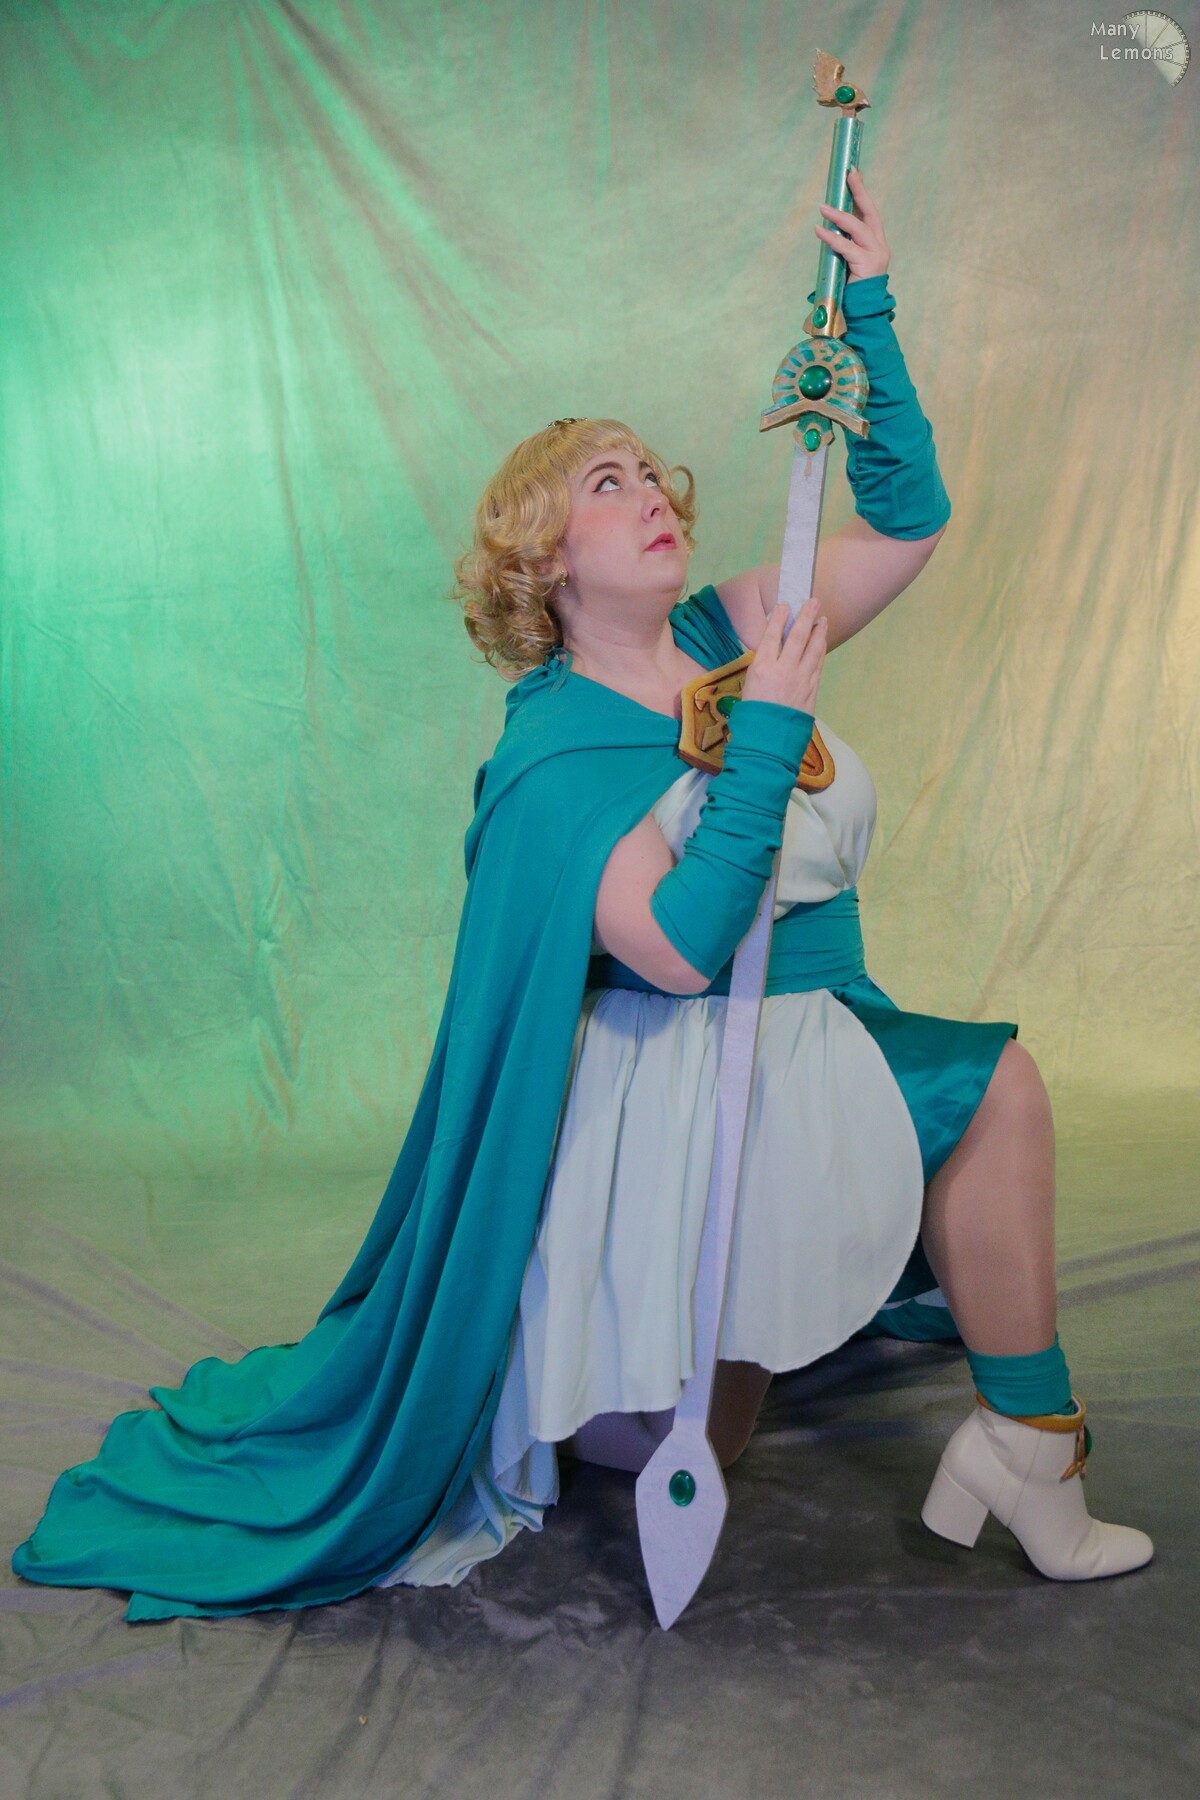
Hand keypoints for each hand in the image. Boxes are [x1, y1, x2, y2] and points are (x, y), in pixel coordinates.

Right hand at [741, 596, 826, 714]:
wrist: (768, 740)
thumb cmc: (753, 715)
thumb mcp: (749, 686)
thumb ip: (762, 666)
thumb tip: (772, 648)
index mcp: (762, 669)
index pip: (772, 637)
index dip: (779, 619)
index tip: (785, 606)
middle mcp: (783, 671)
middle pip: (797, 637)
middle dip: (806, 616)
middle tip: (813, 601)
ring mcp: (801, 680)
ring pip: (813, 649)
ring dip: (819, 631)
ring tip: (822, 618)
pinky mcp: (812, 689)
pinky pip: (818, 663)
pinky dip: (820, 650)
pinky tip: (822, 641)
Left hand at [814, 167, 889, 282]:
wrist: (863, 312)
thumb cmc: (853, 288)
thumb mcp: (849, 261)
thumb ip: (845, 244)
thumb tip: (827, 226)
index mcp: (877, 243)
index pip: (870, 213)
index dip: (862, 192)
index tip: (854, 173)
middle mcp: (879, 245)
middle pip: (870, 212)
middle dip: (859, 192)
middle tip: (848, 175)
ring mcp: (875, 255)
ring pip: (857, 228)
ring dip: (839, 216)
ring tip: (822, 208)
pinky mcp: (866, 265)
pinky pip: (845, 247)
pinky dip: (831, 238)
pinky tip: (819, 230)